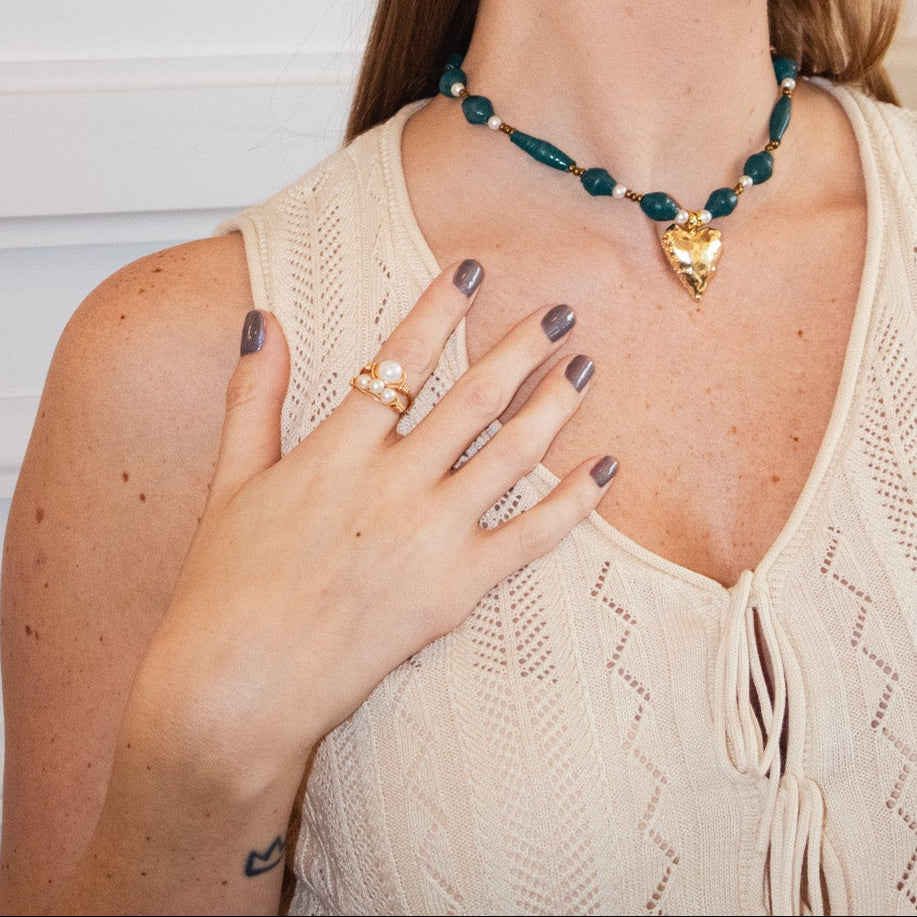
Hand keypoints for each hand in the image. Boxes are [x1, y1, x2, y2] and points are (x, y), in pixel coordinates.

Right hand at [129, 259, 615, 779]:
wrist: (239, 683)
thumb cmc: (227, 584)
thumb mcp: (232, 479)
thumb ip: (254, 395)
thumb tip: (260, 320)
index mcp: (337, 450)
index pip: (399, 359)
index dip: (440, 308)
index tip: (474, 269)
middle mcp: (393, 482)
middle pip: (473, 397)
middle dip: (522, 347)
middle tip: (560, 312)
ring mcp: (431, 535)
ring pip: (512, 454)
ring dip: (555, 405)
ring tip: (586, 369)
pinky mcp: (456, 589)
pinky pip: (531, 537)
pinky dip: (574, 502)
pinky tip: (605, 469)